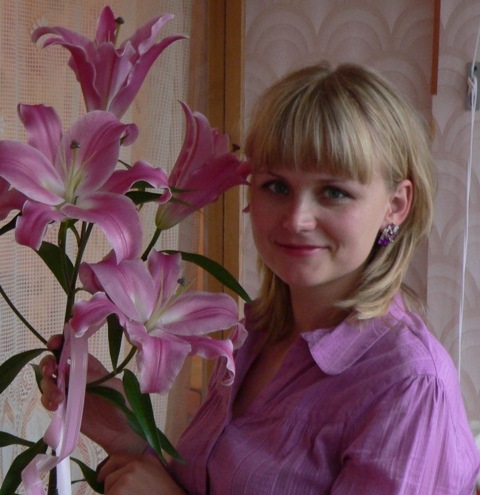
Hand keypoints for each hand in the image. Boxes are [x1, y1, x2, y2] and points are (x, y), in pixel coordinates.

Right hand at [40, 335, 146, 453]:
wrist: (123, 433)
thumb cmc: (124, 404)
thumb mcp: (113, 386)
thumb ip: (92, 378)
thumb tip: (69, 369)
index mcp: (89, 365)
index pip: (71, 348)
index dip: (60, 342)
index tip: (53, 344)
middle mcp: (76, 376)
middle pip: (53, 363)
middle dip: (47, 363)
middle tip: (50, 370)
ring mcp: (68, 392)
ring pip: (48, 382)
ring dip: (47, 386)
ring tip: (59, 397)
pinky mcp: (64, 409)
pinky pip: (48, 401)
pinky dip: (47, 400)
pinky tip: (56, 405)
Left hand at [97, 453, 185, 493]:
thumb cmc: (164, 491)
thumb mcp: (154, 470)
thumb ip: (139, 466)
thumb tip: (118, 472)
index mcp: (142, 459)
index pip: (115, 459)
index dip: (106, 469)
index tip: (100, 478)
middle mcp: (133, 467)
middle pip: (109, 478)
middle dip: (111, 489)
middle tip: (126, 494)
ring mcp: (125, 481)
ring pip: (108, 491)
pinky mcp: (119, 493)